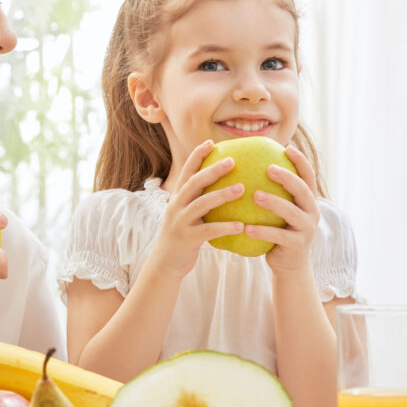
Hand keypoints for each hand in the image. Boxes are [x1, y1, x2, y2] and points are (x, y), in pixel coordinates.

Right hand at [147, 140, 245, 279]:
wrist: (165, 263)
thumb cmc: (183, 236)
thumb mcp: (187, 214)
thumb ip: (200, 200)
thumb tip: (225, 186)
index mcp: (177, 198)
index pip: (187, 171)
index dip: (197, 156)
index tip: (211, 142)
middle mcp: (176, 206)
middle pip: (194, 183)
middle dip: (212, 170)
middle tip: (232, 160)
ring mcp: (180, 222)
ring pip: (201, 204)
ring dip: (221, 194)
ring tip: (241, 188)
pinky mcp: (187, 239)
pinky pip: (209, 231)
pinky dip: (225, 227)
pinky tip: (241, 226)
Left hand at [246, 145, 319, 273]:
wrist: (289, 264)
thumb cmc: (278, 230)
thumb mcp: (280, 211)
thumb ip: (272, 192)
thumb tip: (249, 167)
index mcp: (308, 201)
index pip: (308, 176)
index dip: (301, 161)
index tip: (287, 148)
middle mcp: (312, 212)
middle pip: (303, 190)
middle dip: (287, 178)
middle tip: (268, 168)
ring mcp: (306, 229)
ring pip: (292, 212)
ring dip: (274, 202)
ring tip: (255, 195)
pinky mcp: (296, 245)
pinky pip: (279, 236)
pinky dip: (263, 231)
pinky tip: (247, 228)